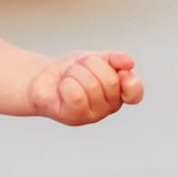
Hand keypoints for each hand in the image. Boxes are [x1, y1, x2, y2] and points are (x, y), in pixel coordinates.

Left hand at [28, 50, 143, 124]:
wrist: (42, 77)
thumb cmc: (71, 69)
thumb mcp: (93, 57)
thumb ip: (113, 59)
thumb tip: (129, 63)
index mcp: (119, 92)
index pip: (135, 93)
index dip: (131, 82)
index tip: (121, 72)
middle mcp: (109, 107)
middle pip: (110, 81)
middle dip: (90, 65)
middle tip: (77, 67)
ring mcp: (93, 115)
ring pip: (92, 86)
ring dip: (75, 73)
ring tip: (68, 77)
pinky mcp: (74, 118)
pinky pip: (77, 97)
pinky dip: (67, 84)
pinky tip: (62, 87)